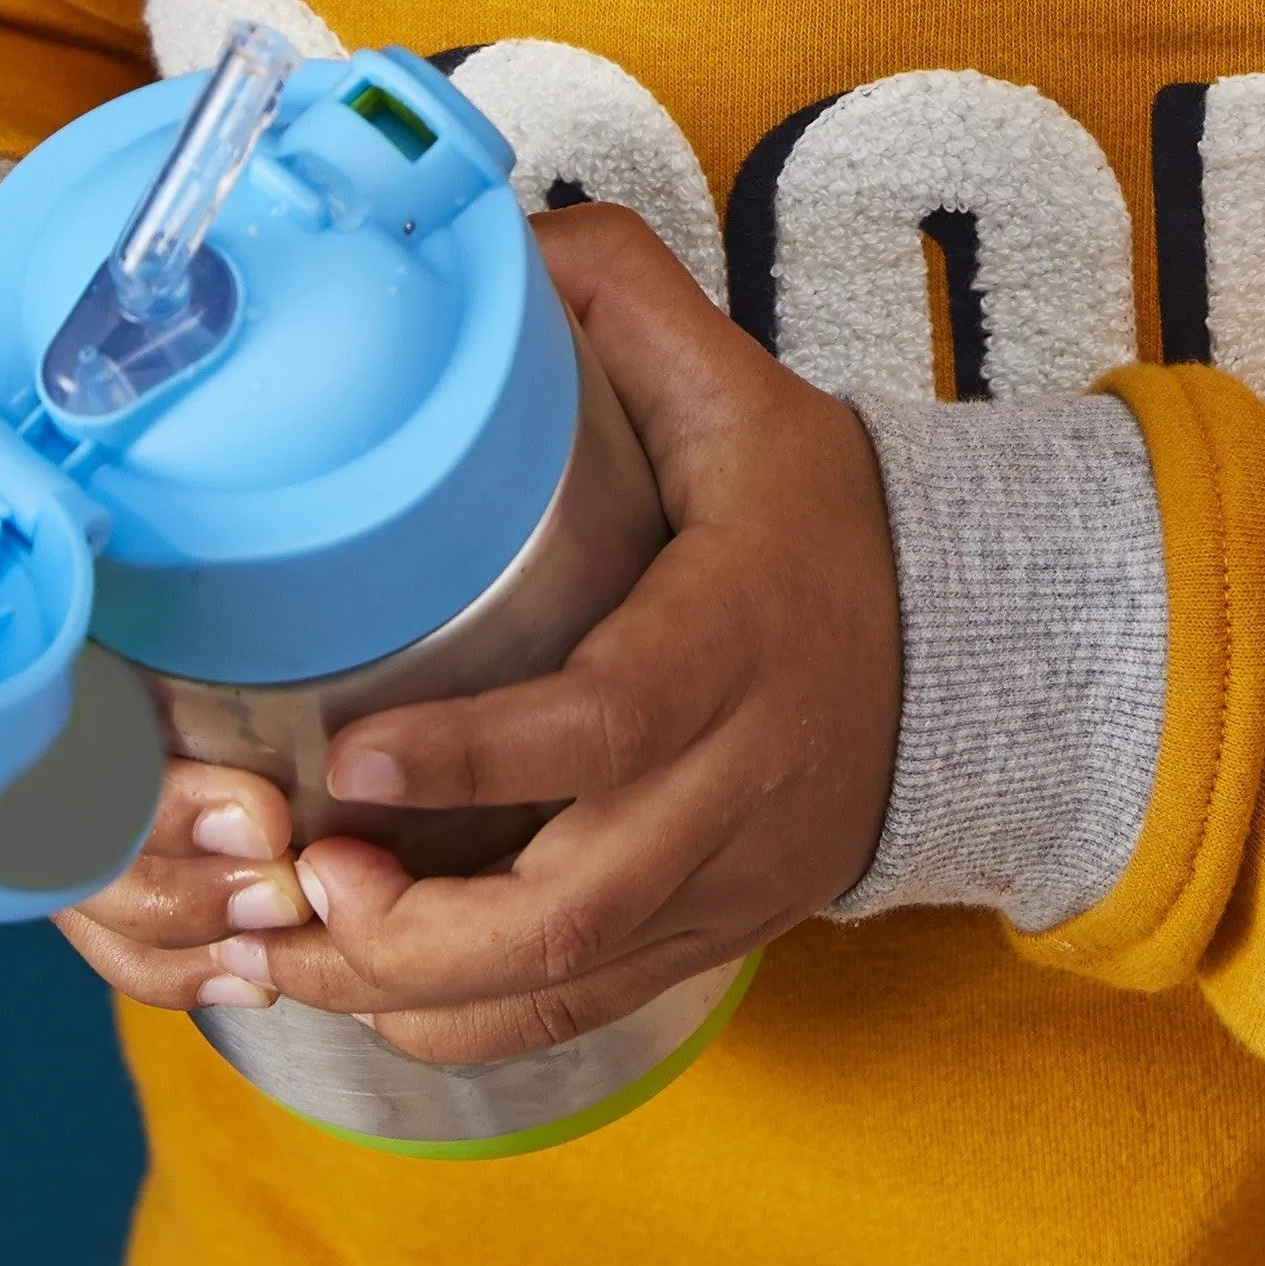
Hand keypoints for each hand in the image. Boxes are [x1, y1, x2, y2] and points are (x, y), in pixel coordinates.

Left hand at [134, 203, 904, 1063]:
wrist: (975, 651)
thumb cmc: (830, 517)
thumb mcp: (747, 392)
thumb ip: (628, 300)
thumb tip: (500, 234)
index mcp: (736, 641)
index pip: (610, 720)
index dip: (478, 754)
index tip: (349, 753)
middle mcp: (734, 782)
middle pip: (578, 903)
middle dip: (417, 929)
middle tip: (298, 884)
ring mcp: (724, 880)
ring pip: (566, 983)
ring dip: (414, 992)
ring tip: (289, 950)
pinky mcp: (709, 940)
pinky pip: (578, 1019)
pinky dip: (460, 1030)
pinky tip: (357, 997)